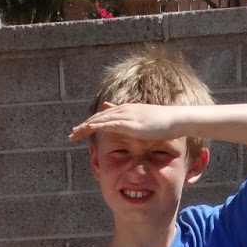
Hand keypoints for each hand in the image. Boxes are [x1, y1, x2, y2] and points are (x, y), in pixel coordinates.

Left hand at [68, 100, 189, 144]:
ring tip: (72, 136)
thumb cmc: (165, 124)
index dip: (93, 123)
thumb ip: (138, 123)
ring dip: (84, 128)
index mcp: (128, 110)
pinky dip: (94, 127)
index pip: (106, 117)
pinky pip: (106, 124)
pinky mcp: (126, 122)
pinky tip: (85, 131)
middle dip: (84, 126)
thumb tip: (138, 129)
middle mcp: (124, 110)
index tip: (83, 130)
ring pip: (98, 121)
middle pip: (98, 118)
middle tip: (72, 134)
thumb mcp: (148, 124)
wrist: (175, 120)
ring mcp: (125, 115)